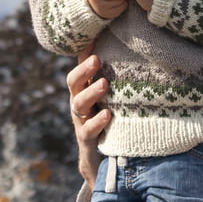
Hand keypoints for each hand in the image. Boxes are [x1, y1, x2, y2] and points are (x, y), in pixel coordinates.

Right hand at [66, 52, 110, 184]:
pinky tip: (107, 115)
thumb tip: (129, 51)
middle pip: (73, 82)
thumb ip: (115, 80)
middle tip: (96, 59)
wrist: (104, 160)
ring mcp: (81, 121)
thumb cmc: (112, 122)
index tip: (93, 41)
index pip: (79, 68)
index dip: (82, 55)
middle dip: (83, 70)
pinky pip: (88, 130)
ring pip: (78, 104)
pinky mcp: (87, 140)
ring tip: (104, 83)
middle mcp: (79, 103)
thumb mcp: (112, 99)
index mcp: (84, 90)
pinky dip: (97, 122)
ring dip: (91, 92)